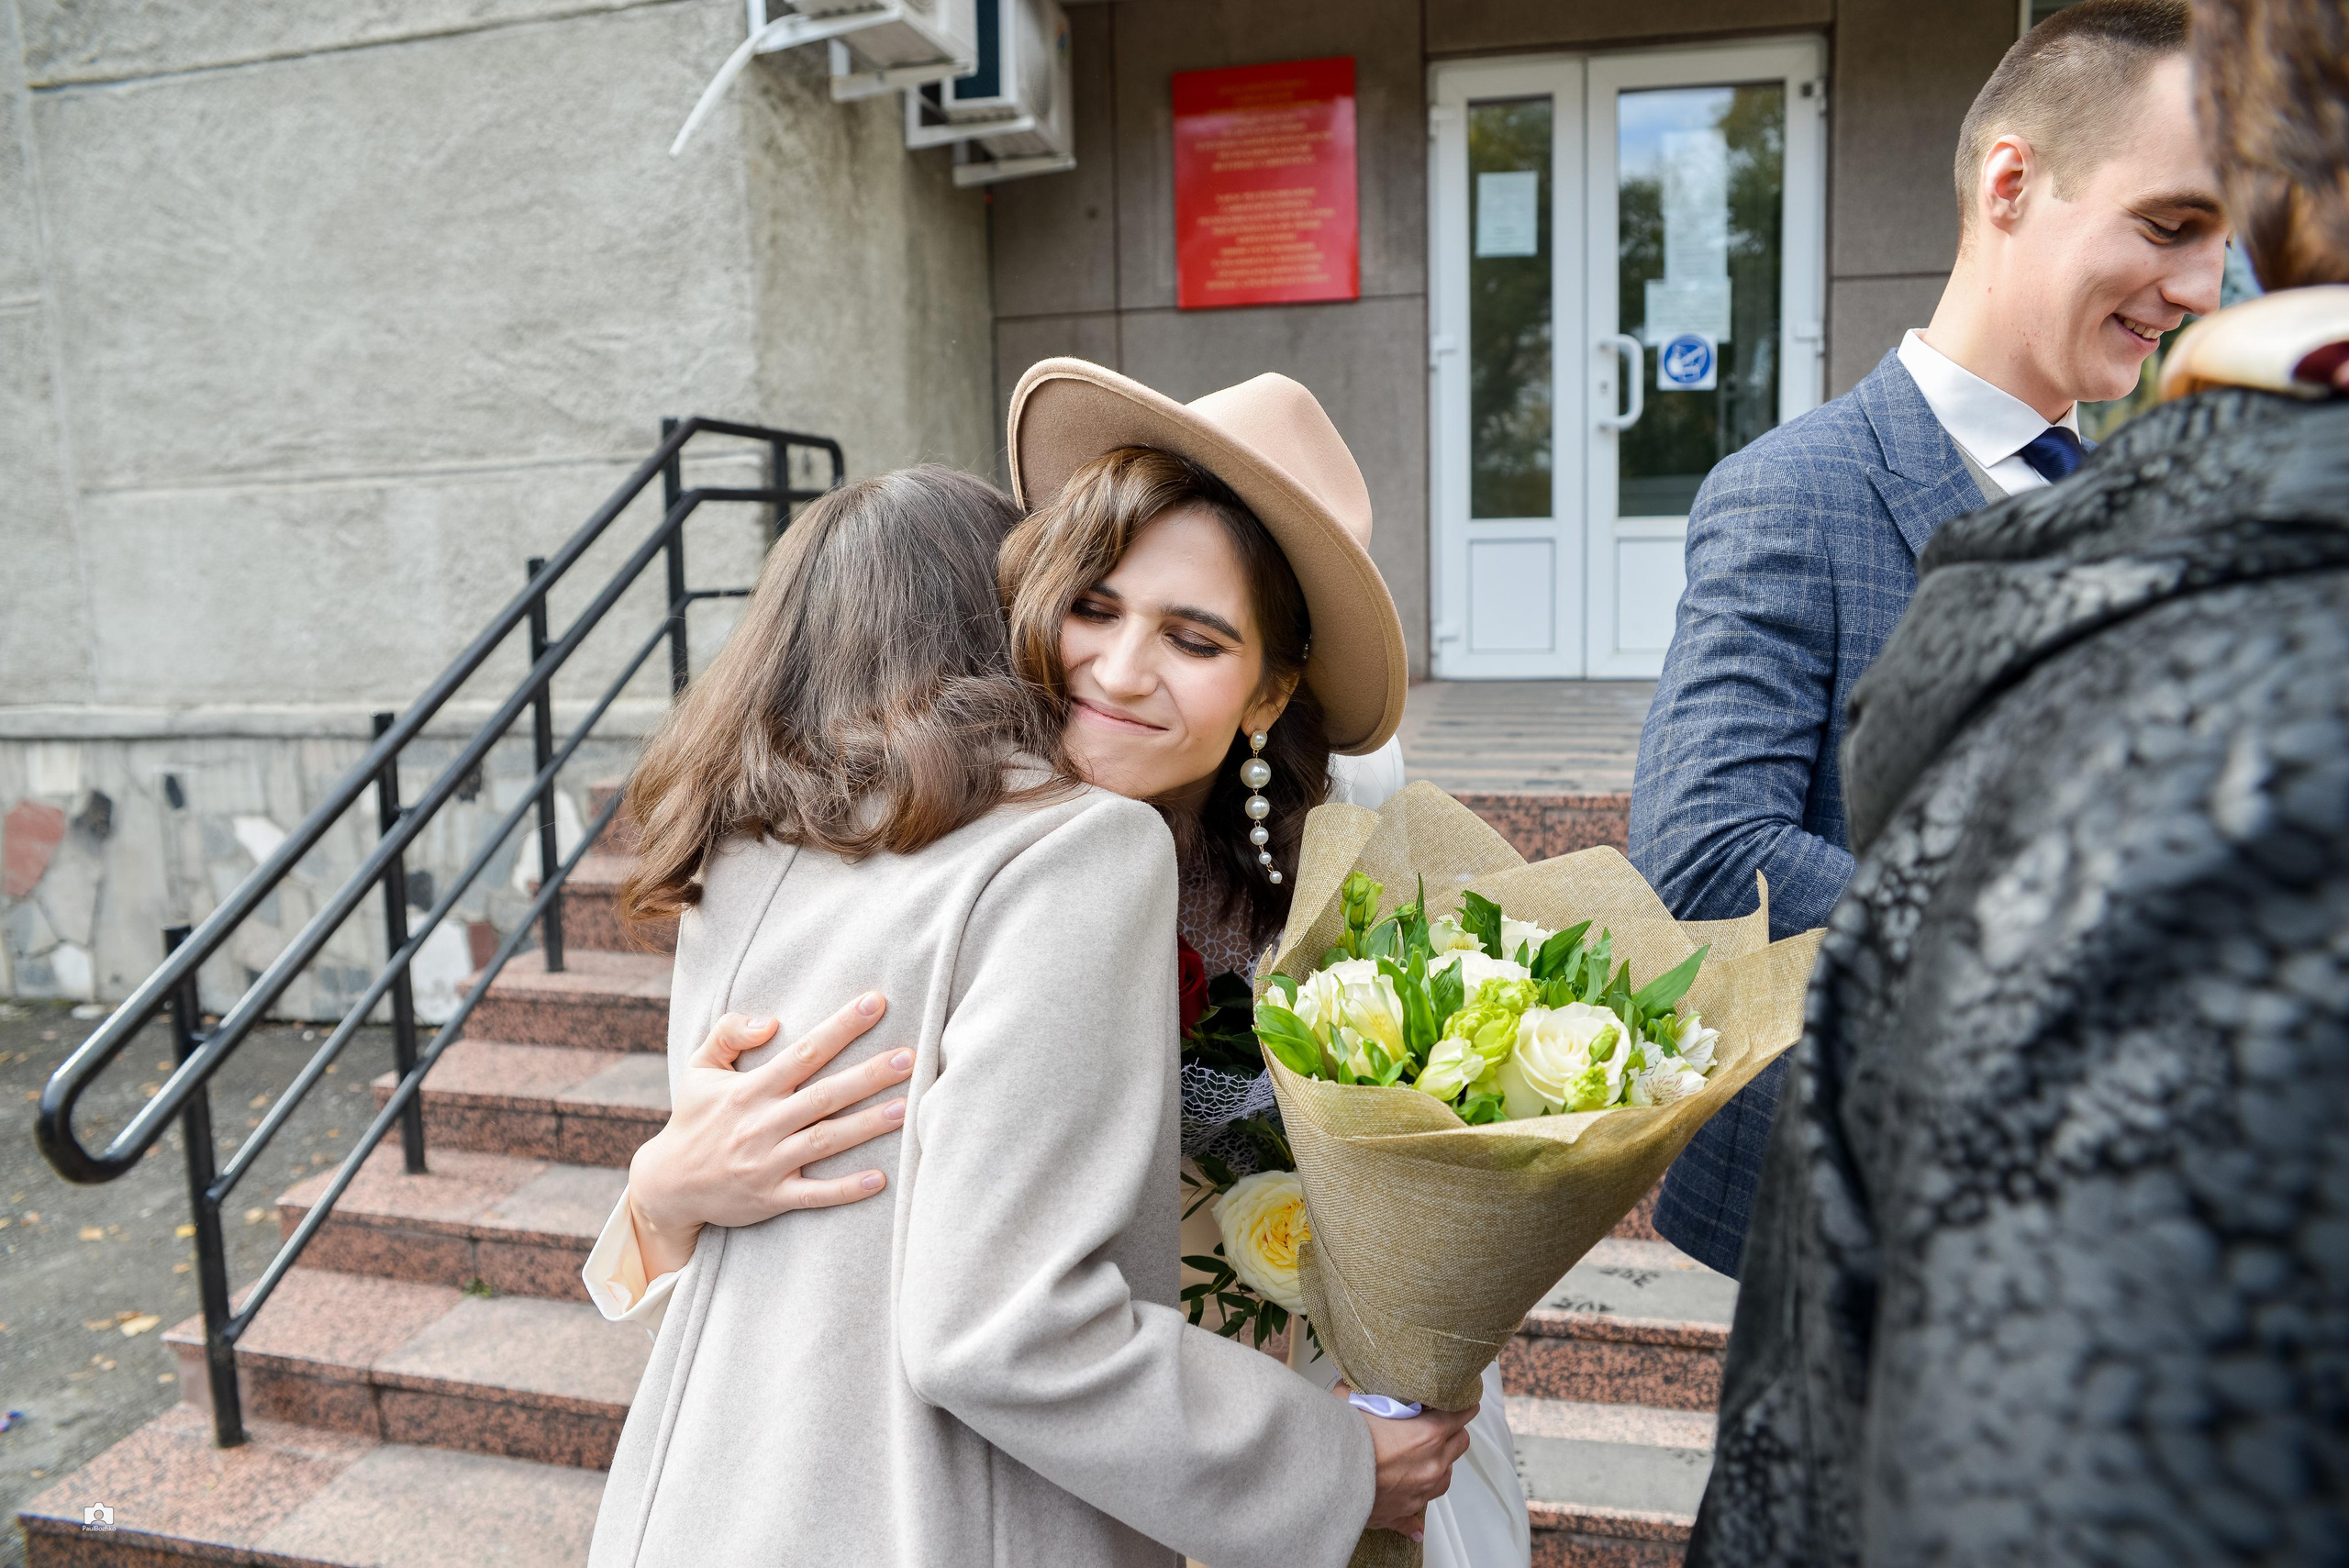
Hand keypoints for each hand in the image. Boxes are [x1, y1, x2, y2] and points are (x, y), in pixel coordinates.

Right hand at [627, 995, 909, 1277]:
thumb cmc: (693, 1118)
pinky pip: (814, 1194)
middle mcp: (762, 1124)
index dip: (841, 1027)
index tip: (877, 1003)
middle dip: (869, 1075)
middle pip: (825, 1095)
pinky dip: (846, 1188)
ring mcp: (768, 1163)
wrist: (666, 1185)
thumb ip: (730, 1032)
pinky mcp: (771, 1197)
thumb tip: (773, 1021)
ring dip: (867, 1125)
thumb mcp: (699, 1068)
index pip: (804, 1052)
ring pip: (825, 1141)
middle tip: (911, 1057)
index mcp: (750, 1090)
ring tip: (906, 1108)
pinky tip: (881, 1178)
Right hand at [1347, 1386, 1477, 1541]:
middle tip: (1438, 1423)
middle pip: (1460, 1443)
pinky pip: (1420, 1512)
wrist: (1326, 1484)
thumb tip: (1350, 1381)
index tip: (1461, 1401)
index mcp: (1427, 1435)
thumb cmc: (1342, 1443)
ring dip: (1440, 1462)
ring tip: (1422, 1455)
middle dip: (1453, 1431)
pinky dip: (1417, 1504)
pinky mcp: (1405, 1512)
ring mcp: (1422, 1491)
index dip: (1461, 1405)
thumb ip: (1357, 1389)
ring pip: (1447, 1474)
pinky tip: (1412, 1510)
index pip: (1460, 1415)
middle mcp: (1432, 1465)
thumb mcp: (1349, 1401)